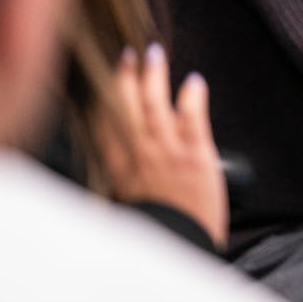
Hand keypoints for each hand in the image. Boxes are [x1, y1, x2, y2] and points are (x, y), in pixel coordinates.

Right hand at [95, 43, 228, 249]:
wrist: (180, 248)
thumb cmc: (160, 230)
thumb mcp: (132, 204)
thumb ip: (128, 177)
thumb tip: (126, 155)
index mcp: (121, 171)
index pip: (106, 128)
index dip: (105, 101)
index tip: (105, 81)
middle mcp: (140, 158)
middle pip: (126, 109)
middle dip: (125, 79)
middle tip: (128, 55)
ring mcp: (168, 154)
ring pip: (155, 106)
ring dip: (154, 77)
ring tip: (154, 53)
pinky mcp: (197, 156)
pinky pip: (192, 118)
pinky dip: (192, 97)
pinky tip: (193, 80)